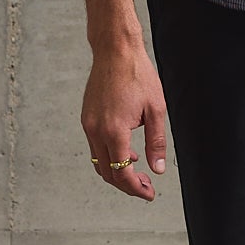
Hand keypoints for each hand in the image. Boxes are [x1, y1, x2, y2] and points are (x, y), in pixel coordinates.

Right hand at [82, 45, 167, 198]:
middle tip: (146, 187)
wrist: (115, 51)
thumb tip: (157, 168)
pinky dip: (109, 156)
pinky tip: (126, 151)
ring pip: (99, 162)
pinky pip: (95, 147)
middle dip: (127, 185)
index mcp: (114, 131)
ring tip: (137, 169)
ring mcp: (88, 125)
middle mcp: (96, 131)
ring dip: (117, 172)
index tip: (149, 193)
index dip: (136, 188)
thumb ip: (156, 142)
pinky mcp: (86, 118)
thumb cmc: (137, 75)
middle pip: (107, 173)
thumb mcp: (156, 110)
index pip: (122, 173)